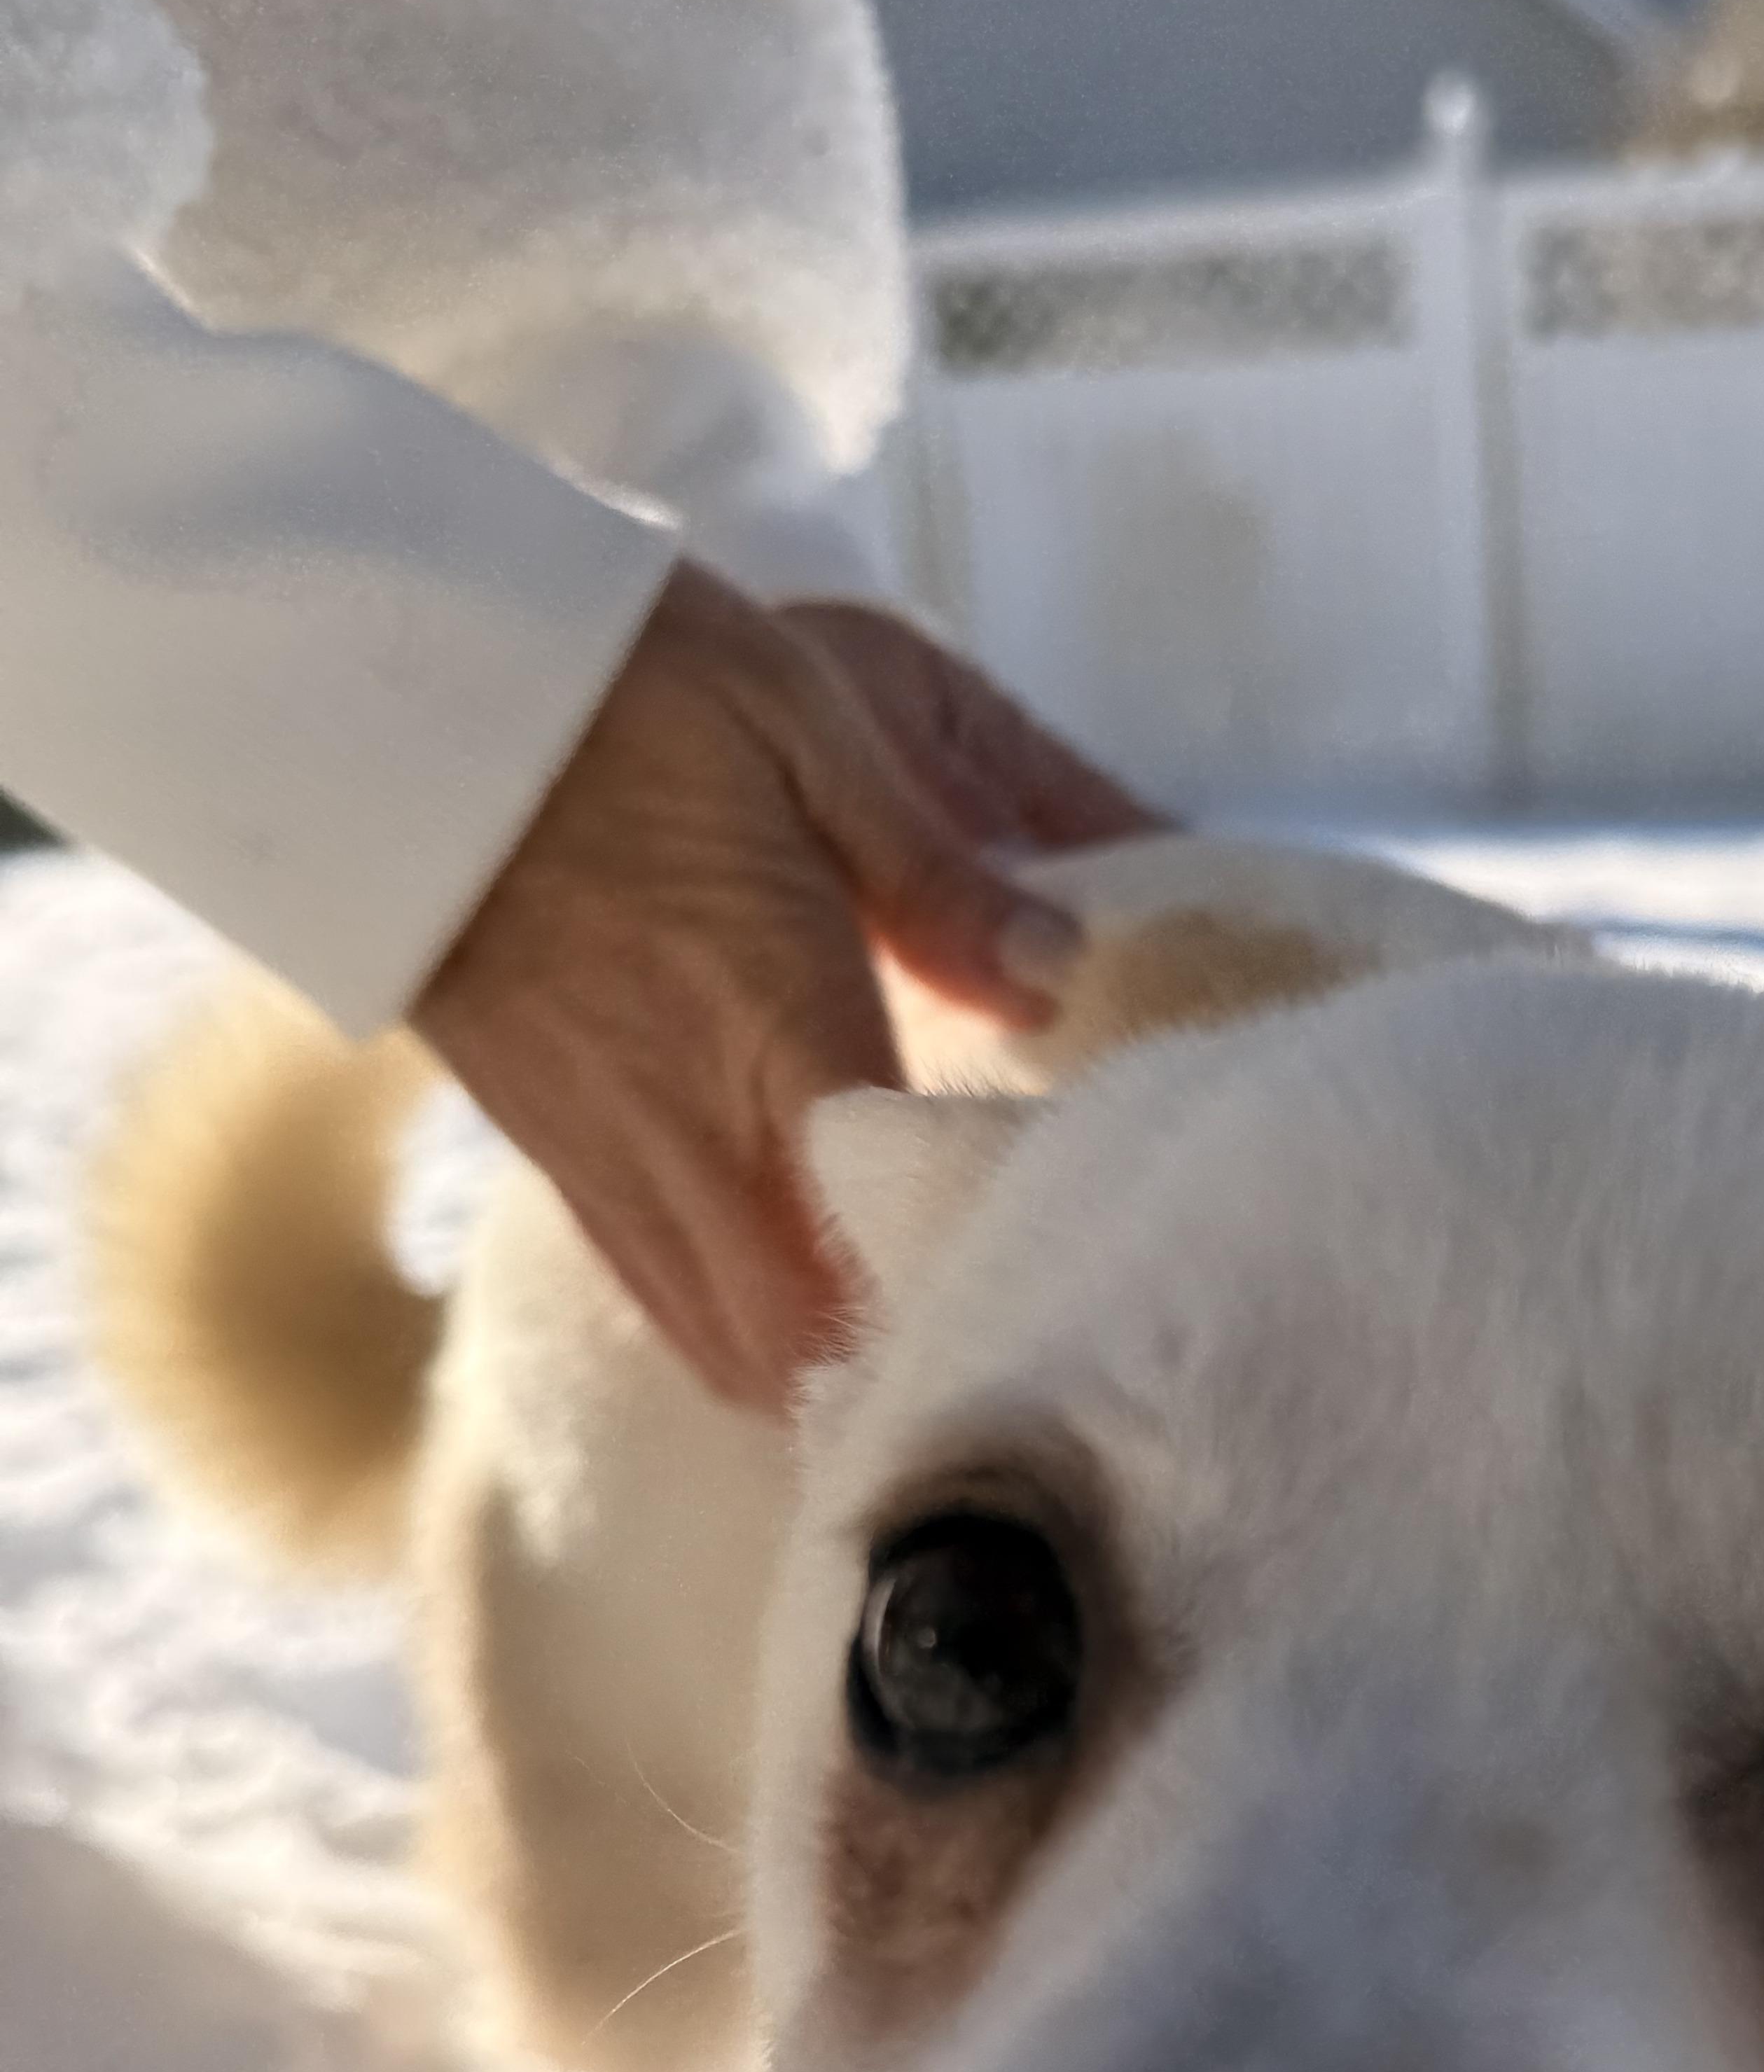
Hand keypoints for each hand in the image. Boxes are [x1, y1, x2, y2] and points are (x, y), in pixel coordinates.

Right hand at [413, 562, 1158, 1409]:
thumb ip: (940, 873)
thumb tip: (1060, 971)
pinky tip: (821, 1302)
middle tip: (1012, 1347)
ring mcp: (609, 1161)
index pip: (894, 1234)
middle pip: (813, 1352)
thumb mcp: (803, 724)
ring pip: (737, 1354)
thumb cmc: (615, 692)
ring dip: (833, 1376)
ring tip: (930, 1347)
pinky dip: (754, 1336)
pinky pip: (670, 1301)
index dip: (978, 1291)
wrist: (391, 695)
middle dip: (911, 1379)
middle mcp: (689, 1131)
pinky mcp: (559, 1158)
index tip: (1063, 1288)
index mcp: (772, 1029)